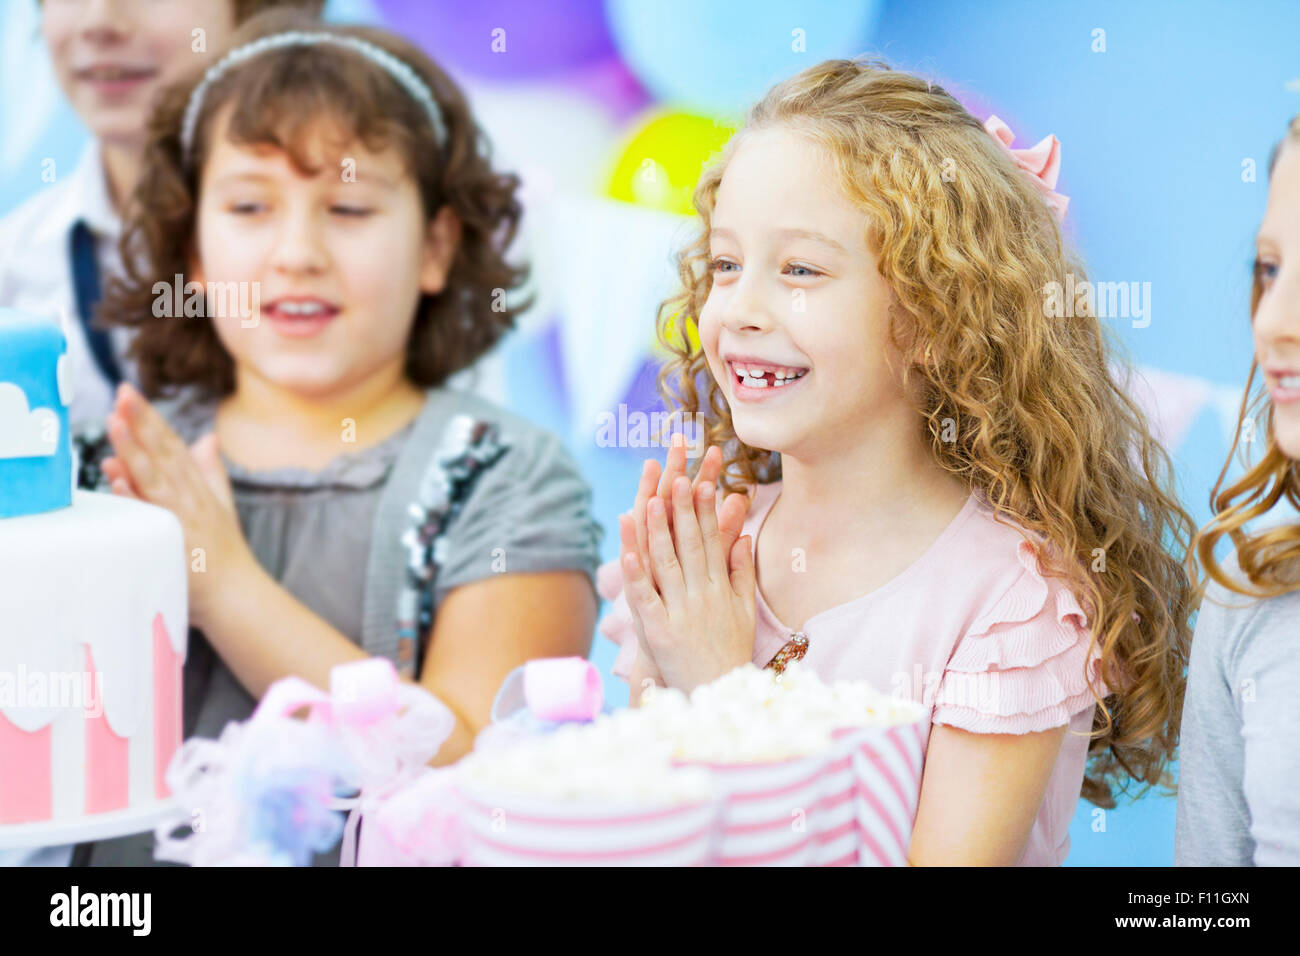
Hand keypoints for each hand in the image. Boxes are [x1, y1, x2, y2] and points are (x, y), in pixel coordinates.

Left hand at [101, 383, 253, 627]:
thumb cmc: (224, 556)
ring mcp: (182, 518)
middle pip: (163, 453)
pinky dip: (135, 496)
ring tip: (114, 422)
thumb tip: (207, 438)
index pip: (171, 444)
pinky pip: (151, 515)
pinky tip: (117, 478)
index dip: (151, 418)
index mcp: (198, 487)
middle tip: (121, 393)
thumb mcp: (222, 506)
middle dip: (142, 422)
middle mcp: (190, 498)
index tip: (130, 393)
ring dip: (135, 449)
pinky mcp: (175, 541)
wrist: (236, 597)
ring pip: (155, 477)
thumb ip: (211, 471)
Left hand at [620, 472, 755, 692]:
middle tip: (679, 475)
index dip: (707, 509)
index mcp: (721, 589)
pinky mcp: (659, 633)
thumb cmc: (729, 653)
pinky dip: (636, 573)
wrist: (718, 697)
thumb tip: (744, 537)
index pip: (713, 541)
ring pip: (667, 564)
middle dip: (684, 509)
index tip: (703, 479)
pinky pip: (646, 598)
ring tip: (651, 500)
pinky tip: (628, 549)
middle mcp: (703, 597)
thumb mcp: (743, 611)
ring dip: (659, 531)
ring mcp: (680, 613)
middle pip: (691, 545)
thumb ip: (742, 573)